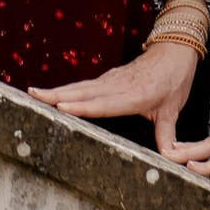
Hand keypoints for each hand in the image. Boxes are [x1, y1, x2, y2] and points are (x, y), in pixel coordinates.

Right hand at [32, 31, 199, 156]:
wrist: (174, 50)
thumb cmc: (174, 80)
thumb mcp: (173, 109)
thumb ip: (167, 135)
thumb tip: (170, 159)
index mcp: (135, 95)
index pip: (106, 104)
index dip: (84, 107)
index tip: (63, 108)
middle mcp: (119, 85)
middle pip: (84, 92)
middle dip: (58, 96)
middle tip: (34, 98)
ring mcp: (111, 79)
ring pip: (80, 87)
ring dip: (57, 91)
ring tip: (34, 93)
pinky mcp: (108, 77)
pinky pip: (84, 85)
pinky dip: (66, 89)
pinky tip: (53, 93)